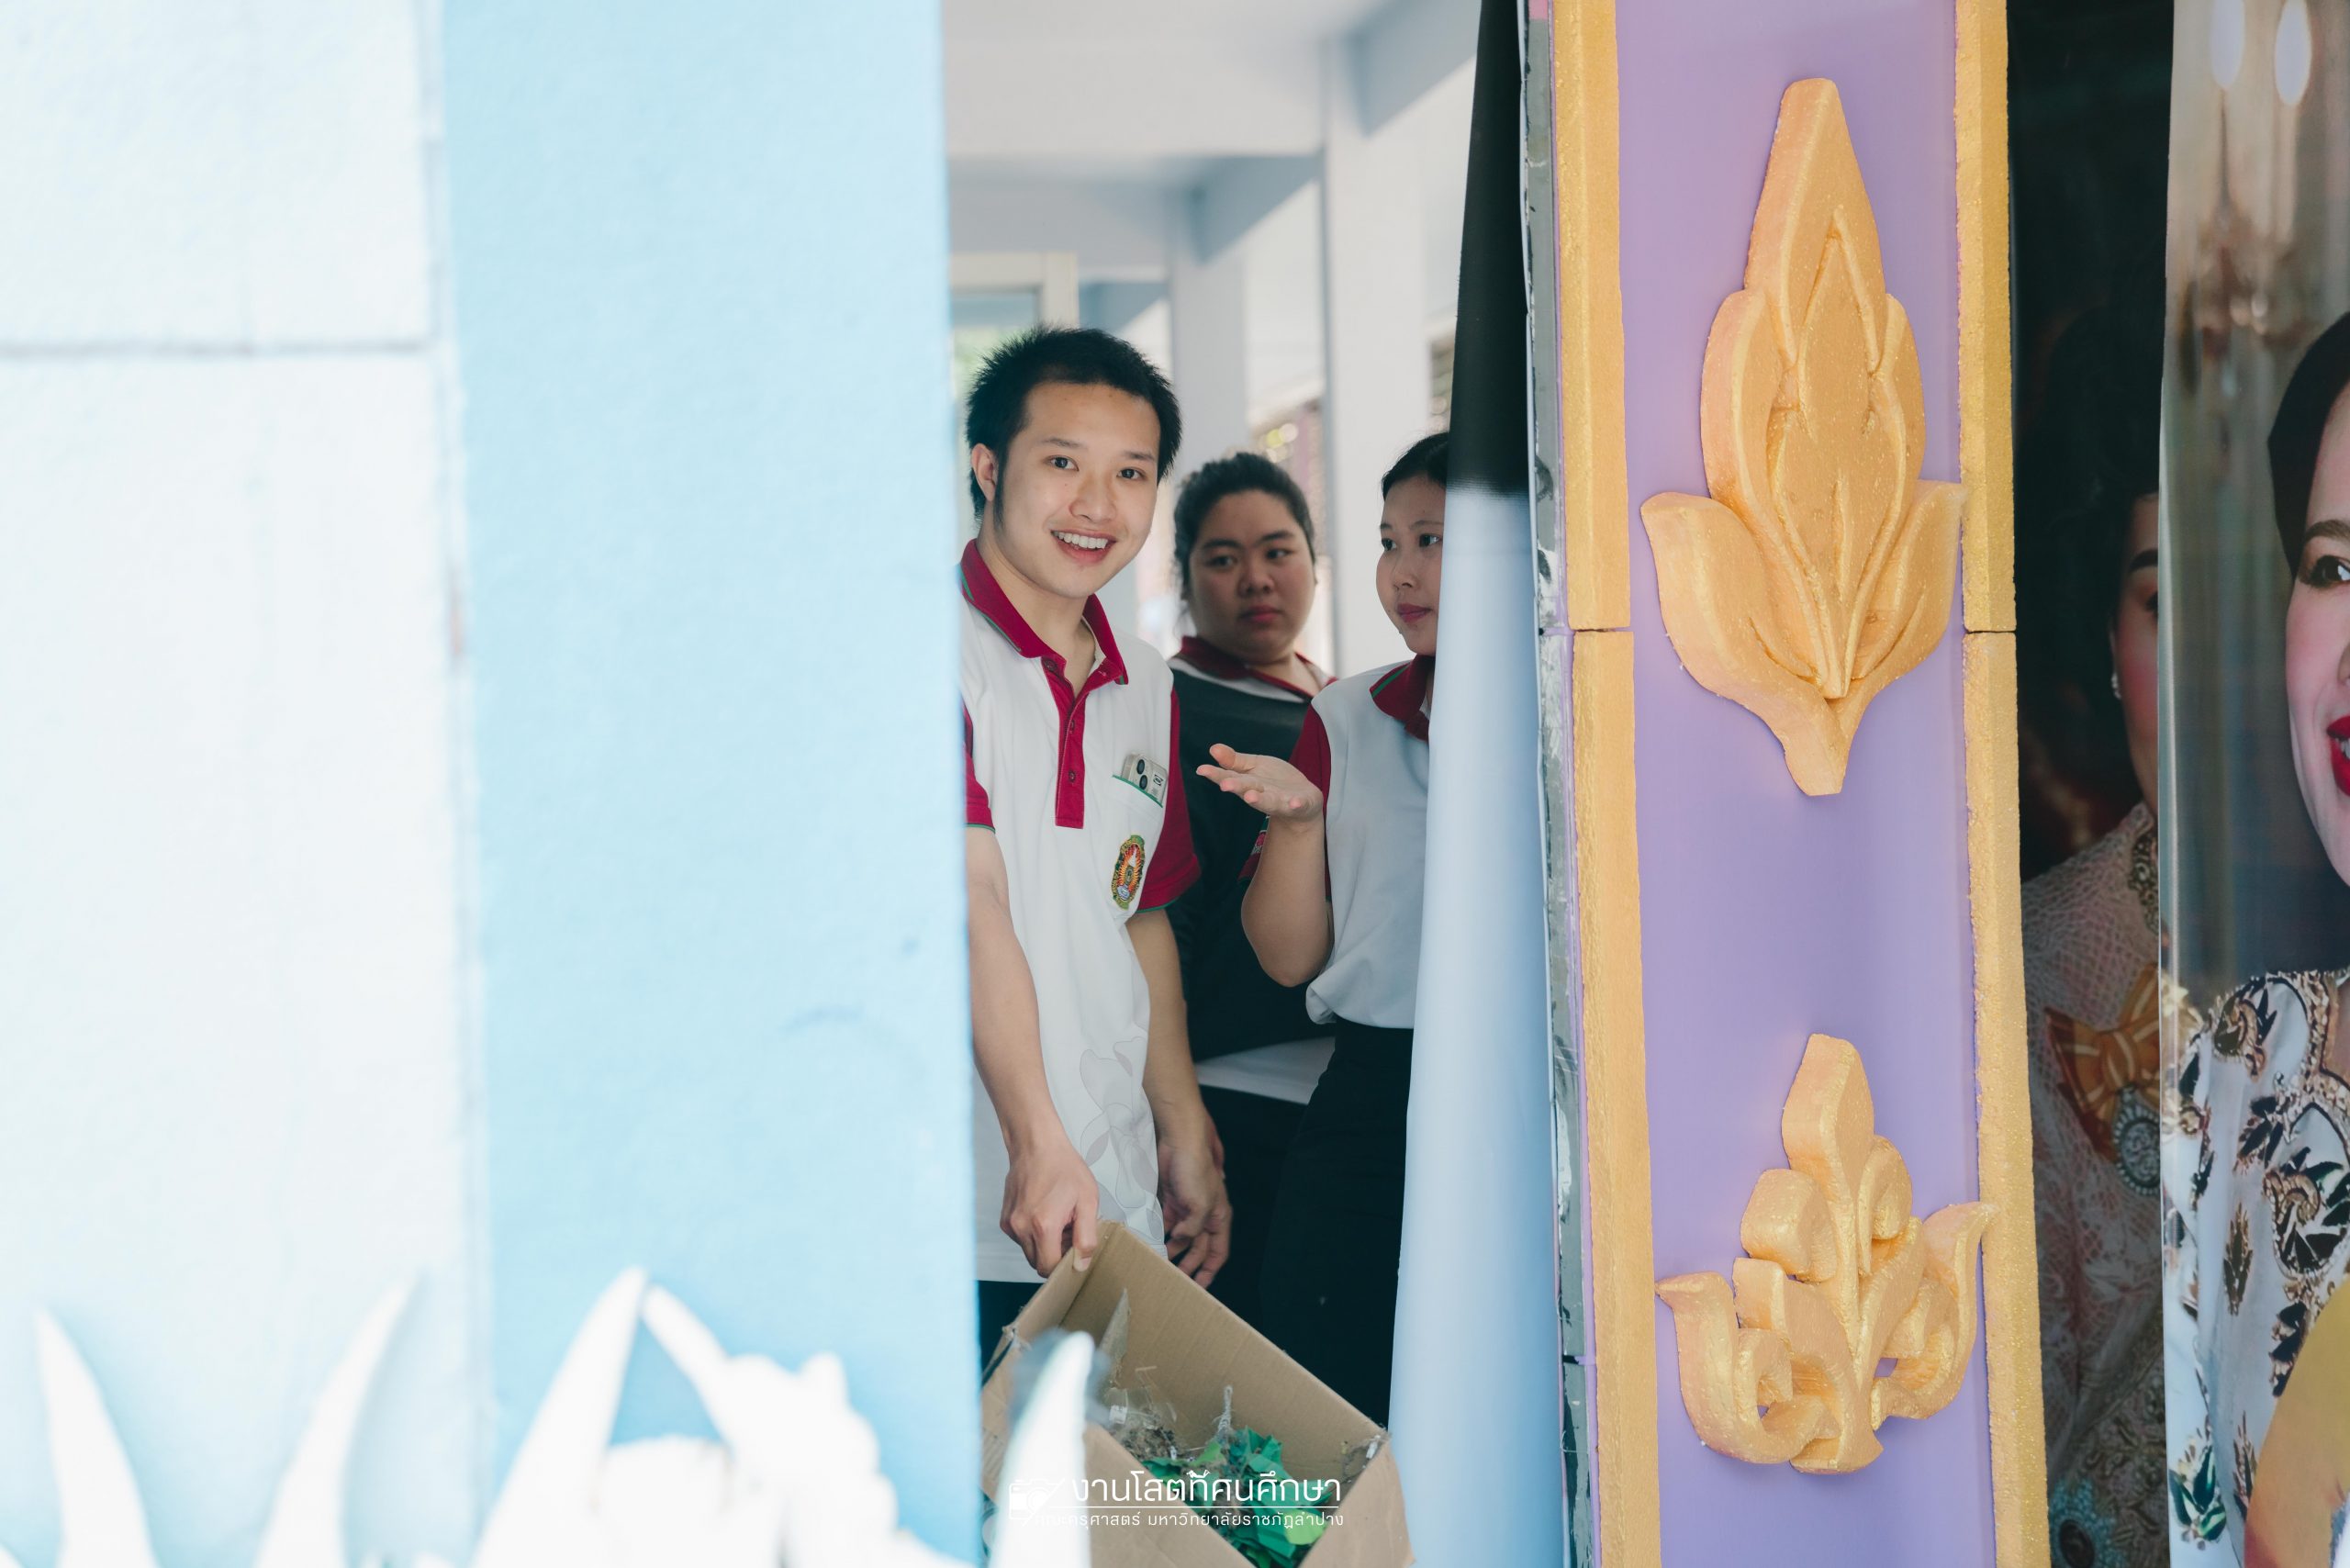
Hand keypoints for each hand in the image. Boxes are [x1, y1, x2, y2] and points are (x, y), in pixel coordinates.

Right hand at [1001, 1136, 1100, 1276]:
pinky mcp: (1005, 1220)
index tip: (1075, 1247)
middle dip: (1055, 1254)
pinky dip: (1034, 1234)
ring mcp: (1010, 1224)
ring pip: (1030, 1252)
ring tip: (1057, 1218)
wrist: (1036, 1145)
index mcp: (1043, 1226)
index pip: (1050, 1268)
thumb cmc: (1064, 1169)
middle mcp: (1021, 1228)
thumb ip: (1086, 1237)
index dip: (1065, 1264)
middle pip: (1038, 1263)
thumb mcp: (1088, 1201)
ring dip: (1045, 1245)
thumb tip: (1081, 1265)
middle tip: (1069, 1228)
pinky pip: (1022, 1239)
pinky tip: (1043, 1212)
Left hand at [1158, 1124, 1231, 1285]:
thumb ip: (1192, 1229)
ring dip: (1174, 1251)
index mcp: (1219, 1218)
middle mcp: (1205, 1216)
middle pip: (1199, 1248)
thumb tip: (1180, 1241)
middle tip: (1176, 1280)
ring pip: (1182, 1238)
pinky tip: (1153, 1243)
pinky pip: (1168, 1224)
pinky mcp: (1172, 1201)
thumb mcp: (1200, 1205)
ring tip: (1162, 1265)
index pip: (1218, 1252)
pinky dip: (1162, 1234)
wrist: (1180, 1142)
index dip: (1210, 1270)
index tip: (1200, 1286)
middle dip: (1190, 1265)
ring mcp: (1188, 1208)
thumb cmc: (1196, 1170)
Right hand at [1197, 744, 1322, 822]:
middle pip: (1247, 790)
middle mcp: (1262, 794)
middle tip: (1225, 785)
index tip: (1202, 769)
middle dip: (1237, 787)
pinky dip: (1295, 804)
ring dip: (1260, 800)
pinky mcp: (1299, 805)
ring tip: (1251, 797)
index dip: (1216, 774)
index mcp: (1248, 783)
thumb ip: (1234, 760)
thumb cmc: (1274, 782)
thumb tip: (1213, 748)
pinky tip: (1294, 802)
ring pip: (1269, 801)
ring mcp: (1280, 801)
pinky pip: (1297, 805)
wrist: (1303, 803)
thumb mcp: (1254, 767)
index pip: (1230, 777)